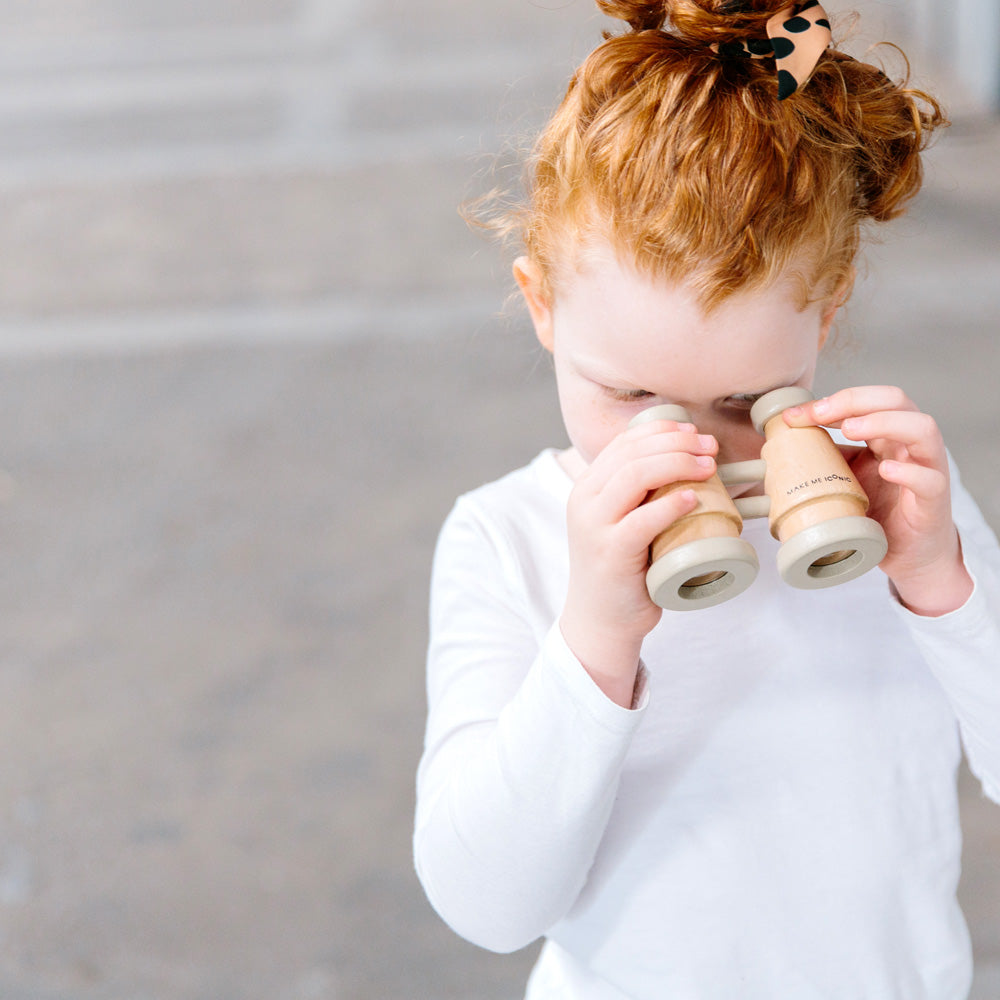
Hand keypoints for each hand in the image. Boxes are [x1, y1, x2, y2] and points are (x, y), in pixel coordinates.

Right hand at [560, 418, 717, 705]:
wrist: (600, 618)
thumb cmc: (622, 569)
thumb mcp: (622, 521)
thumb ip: (639, 494)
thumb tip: (687, 459)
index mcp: (587, 487)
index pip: (623, 442)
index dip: (662, 430)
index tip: (694, 432)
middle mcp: (584, 500)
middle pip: (632, 453)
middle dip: (677, 443)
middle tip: (710, 448)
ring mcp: (594, 526)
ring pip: (635, 476)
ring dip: (678, 464)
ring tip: (709, 467)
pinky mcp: (610, 552)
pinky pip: (642, 519)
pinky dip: (670, 504)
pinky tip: (693, 498)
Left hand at [784, 386, 972, 615]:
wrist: (907, 555)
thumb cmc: (880, 511)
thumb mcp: (846, 478)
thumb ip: (827, 457)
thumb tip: (784, 445)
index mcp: (887, 435)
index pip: (866, 402)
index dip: (831, 402)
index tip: (794, 416)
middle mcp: (910, 445)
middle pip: (896, 400)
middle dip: (855, 400)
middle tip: (820, 414)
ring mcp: (927, 469)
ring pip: (922, 429)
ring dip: (884, 422)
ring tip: (850, 430)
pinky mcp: (934, 501)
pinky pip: (930, 479)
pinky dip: (909, 471)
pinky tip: (886, 470)